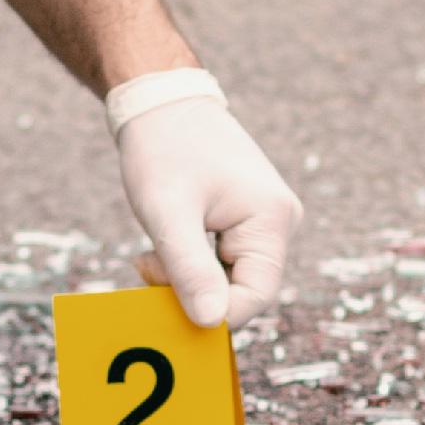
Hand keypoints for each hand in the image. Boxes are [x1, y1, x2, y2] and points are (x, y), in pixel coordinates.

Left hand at [116, 91, 300, 328]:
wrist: (161, 102)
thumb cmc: (163, 149)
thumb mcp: (168, 213)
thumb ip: (190, 270)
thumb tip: (212, 323)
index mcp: (272, 219)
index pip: (254, 295)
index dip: (211, 312)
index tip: (160, 302)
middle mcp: (279, 222)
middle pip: (243, 290)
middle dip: (193, 293)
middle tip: (146, 269)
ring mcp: (265, 221)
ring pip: (229, 279)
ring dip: (187, 279)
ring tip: (149, 255)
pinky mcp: (246, 221)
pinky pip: (223, 263)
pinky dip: (190, 266)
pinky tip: (161, 249)